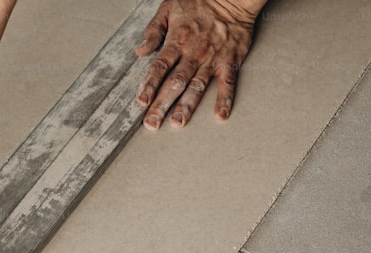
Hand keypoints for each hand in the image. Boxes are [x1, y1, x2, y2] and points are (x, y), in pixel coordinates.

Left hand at [134, 0, 263, 129]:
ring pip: (197, 86)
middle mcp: (193, 53)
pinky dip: (225, 99)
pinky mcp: (230, 61)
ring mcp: (212, 59)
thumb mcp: (169, 7)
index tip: (141, 102)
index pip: (159, 67)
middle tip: (152, 123)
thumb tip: (140, 51)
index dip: (149, 85)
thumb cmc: (200, 1)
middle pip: (175, 83)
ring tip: (177, 123)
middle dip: (162, 104)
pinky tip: (220, 115)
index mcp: (177, 41)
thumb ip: (154, 30)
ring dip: (187, 106)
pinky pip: (227, 83)